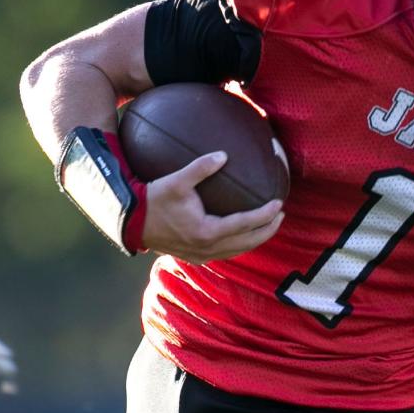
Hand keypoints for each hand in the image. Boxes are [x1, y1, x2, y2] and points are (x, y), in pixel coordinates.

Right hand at [141, 152, 284, 261]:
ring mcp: (203, 256)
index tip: (279, 203)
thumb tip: (223, 155)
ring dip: (256, 238)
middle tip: (281, 214)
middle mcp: (208, 248)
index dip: (265, 215)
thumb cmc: (154, 200)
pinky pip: (227, 252)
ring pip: (239, 250)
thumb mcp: (176, 181)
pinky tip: (245, 232)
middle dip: (267, 229)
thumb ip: (200, 167)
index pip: (245, 224)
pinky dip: (240, 243)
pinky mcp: (197, 257)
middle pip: (248, 242)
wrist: (132, 223)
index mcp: (207, 232)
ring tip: (269, 224)